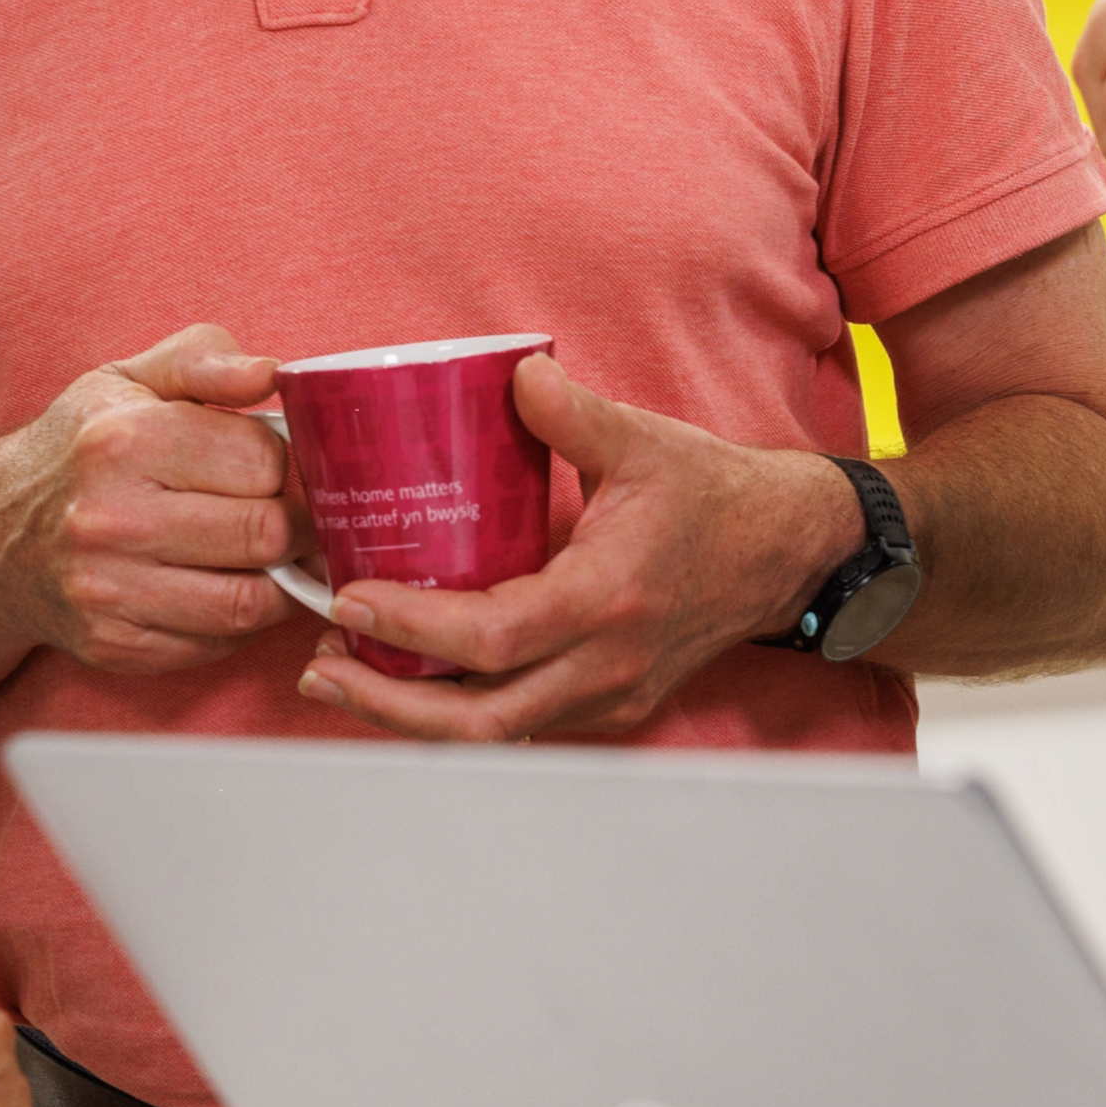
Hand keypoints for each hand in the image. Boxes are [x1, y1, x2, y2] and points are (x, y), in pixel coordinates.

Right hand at [0, 326, 292, 672]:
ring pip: (248, 602)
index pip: (262, 460)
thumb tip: (270, 373)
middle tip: (296, 515)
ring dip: (279, 580)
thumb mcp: (129, 380)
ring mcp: (109, 590)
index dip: (289, 463)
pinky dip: (239, 621)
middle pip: (264, 533)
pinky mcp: (113, 643)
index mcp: (124, 440)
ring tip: (274, 555)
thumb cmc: (78, 447)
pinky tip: (227, 586)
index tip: (282, 466)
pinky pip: (214, 644)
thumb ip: (206, 359)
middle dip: (297, 525)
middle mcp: (112, 519)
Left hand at [290, 354, 858, 742]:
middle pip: (478, 721)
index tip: (350, 602)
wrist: (787, 550)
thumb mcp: (644, 441)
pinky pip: (522, 724)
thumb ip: (571, 411)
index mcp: (606, 599)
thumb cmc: (714, 494)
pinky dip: (459, 710)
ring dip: (414, 716)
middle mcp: (606, 664)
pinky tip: (412, 679)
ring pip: (496, 735)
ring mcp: (609, 694)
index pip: (490, 639)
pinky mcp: (611, 702)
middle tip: (319, 668)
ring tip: (345, 676)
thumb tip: (509, 371)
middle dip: (386, 704)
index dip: (410, 629)